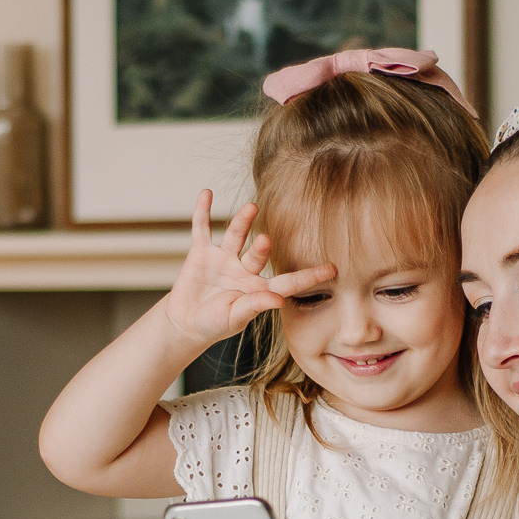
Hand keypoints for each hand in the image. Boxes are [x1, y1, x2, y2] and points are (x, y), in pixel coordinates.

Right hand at [164, 190, 334, 347]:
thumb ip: (254, 306)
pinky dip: (203, 212)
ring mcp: (224, 258)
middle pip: (257, 254)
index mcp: (259, 289)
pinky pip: (202, 228)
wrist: (185, 322)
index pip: (290, 281)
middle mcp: (245, 269)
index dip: (310, 275)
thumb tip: (279, 299)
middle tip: (265, 240)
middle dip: (261, 248)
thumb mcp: (234, 318)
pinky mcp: (202, 252)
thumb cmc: (214, 324)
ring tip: (251, 207)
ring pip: (235, 236)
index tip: (333, 268)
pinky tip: (207, 193)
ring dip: (242, 221)